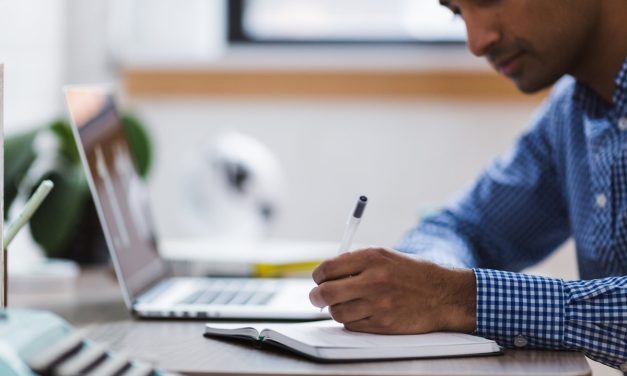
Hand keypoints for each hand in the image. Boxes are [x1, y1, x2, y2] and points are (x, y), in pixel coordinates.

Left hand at [309, 247, 475, 333]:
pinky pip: (352, 326)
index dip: (318, 276)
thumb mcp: (385, 256)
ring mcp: (378, 304)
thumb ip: (356, 262)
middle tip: (318, 297)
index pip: (328, 268)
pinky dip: (351, 321)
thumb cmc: (412, 274)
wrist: (444, 295)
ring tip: (345, 304)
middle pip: (326, 292)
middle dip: (317, 296)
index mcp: (372, 258)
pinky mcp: (383, 324)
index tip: (319, 279)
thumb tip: (326, 274)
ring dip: (335, 309)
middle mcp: (374, 280)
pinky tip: (361, 313)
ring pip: (337, 312)